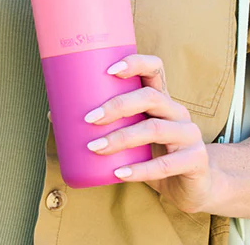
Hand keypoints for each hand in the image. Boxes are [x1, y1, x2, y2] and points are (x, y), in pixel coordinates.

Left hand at [83, 53, 213, 214]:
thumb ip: (106, 126)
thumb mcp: (133, 137)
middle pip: (150, 97)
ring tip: (96, 147)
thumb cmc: (156, 155)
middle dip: (117, 105)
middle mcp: (178, 111)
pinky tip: (119, 173)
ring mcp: (189, 135)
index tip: (109, 69)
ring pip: (155, 128)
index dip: (134, 63)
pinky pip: (166, 164)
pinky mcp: (195, 160)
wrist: (194, 188)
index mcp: (163, 98)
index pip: (155, 67)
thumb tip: (55, 113)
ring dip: (121, 137)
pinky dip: (140, 169)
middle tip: (90, 118)